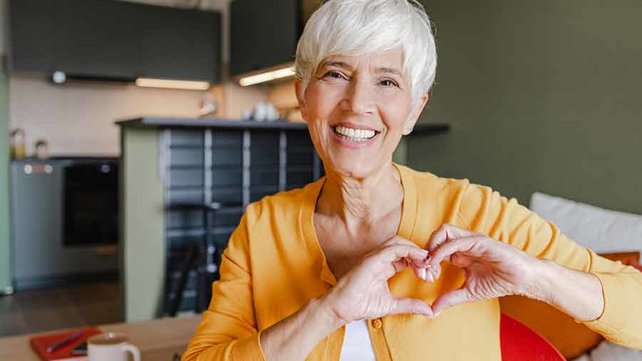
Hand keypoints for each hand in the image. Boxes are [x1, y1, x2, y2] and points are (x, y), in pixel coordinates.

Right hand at [324, 237, 432, 323]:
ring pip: (399, 242)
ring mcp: (375, 257)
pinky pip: (392, 248)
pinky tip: (419, 258)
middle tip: (432, 269)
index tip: (431, 275)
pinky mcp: (371, 259)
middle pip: (405, 246)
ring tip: (427, 262)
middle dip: (421, 255)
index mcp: (385, 266)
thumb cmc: (360, 305)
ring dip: (415, 250)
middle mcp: (380, 259)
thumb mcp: (392, 305)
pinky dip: (408, 250)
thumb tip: (430, 310)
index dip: (421, 262)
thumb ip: (410, 305)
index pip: (407, 256)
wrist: (342, 309)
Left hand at [425, 224, 542, 315]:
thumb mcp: (469, 292)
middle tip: (423, 270)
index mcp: (460, 252)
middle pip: (436, 235)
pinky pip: (456, 241)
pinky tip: (438, 263)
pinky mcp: (480, 241)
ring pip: (444, 232)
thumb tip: (432, 310)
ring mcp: (471, 240)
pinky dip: (442, 250)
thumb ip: (450, 298)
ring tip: (430, 265)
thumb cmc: (500, 282)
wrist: (523, 279)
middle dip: (425, 251)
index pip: (435, 247)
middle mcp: (464, 242)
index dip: (426, 260)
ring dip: (432, 246)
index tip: (424, 277)